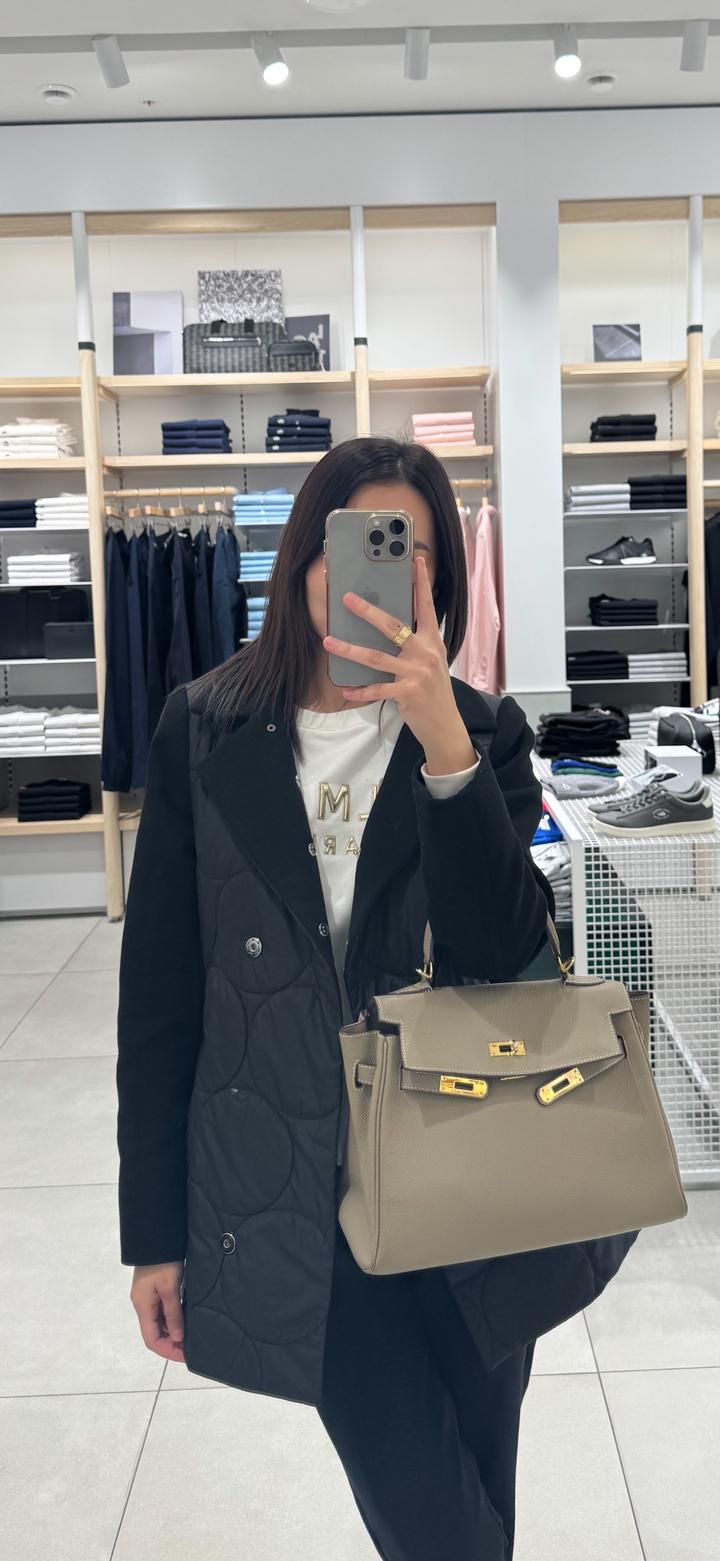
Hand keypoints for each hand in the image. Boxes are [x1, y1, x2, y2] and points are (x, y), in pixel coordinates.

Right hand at [131, 1261, 185, 1361]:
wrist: (157, 1236)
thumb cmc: (163, 1262)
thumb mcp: (170, 1289)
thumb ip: (173, 1314)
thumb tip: (177, 1337)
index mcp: (142, 1306)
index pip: (151, 1339)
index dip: (167, 1350)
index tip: (185, 1355)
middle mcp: (143, 1304)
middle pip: (155, 1331)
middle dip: (172, 1341)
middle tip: (193, 1346)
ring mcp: (148, 1296)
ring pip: (160, 1321)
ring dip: (174, 1329)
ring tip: (193, 1334)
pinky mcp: (155, 1288)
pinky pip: (163, 1309)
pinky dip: (174, 1317)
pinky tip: (187, 1318)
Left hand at [322, 555, 476, 774]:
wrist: (445, 724)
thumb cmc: (433, 690)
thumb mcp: (431, 662)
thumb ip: (415, 644)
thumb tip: (388, 627)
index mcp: (432, 641)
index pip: (426, 606)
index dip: (421, 582)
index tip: (416, 560)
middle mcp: (425, 653)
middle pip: (393, 626)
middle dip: (368, 611)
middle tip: (347, 599)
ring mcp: (416, 673)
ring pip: (376, 657)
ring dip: (349, 649)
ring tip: (329, 642)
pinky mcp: (407, 693)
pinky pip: (376, 689)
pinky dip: (359, 690)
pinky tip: (345, 689)